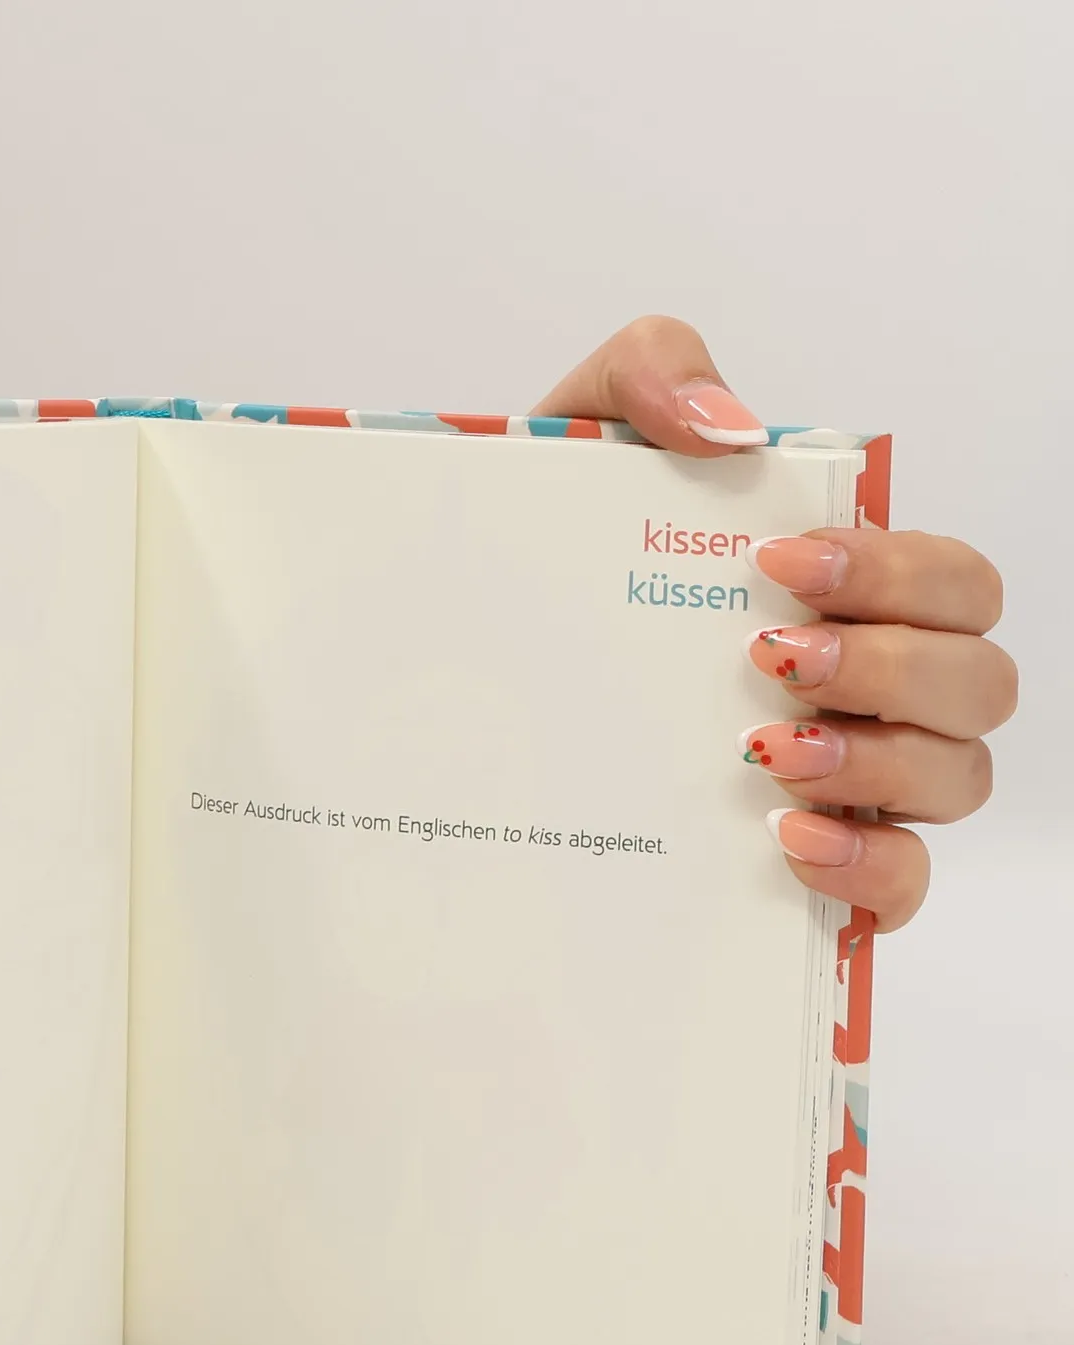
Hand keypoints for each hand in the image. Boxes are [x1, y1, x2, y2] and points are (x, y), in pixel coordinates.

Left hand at [537, 315, 1013, 930]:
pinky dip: (867, 867)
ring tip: (767, 753)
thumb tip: (733, 430)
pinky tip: (787, 840)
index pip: (951, 580)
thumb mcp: (573, 449)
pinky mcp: (807, 873)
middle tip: (770, 655)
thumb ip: (649, 375)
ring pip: (957, 778)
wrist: (446, 675)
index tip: (780, 564)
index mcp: (840, 593)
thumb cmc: (544, 569)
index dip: (897, 570)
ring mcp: (846, 784)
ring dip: (880, 761)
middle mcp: (864, 689)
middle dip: (894, 662)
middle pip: (979, 678)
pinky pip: (900, 888)